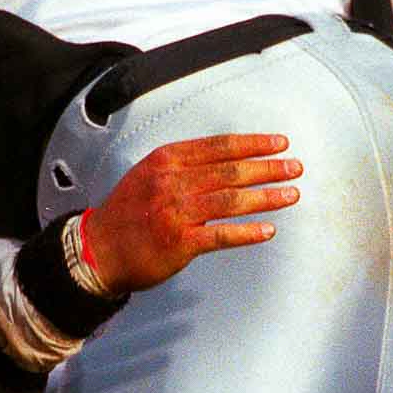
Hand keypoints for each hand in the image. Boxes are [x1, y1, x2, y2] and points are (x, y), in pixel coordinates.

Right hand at [80, 133, 301, 293]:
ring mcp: (175, 213)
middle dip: (268, 167)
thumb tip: (229, 159)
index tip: (279, 143)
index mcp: (166, 160)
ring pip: (231, 200)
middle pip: (230, 170)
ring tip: (291, 194)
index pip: (219, 146)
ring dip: (265, 197)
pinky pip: (221, 235)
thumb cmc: (127, 212)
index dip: (253, 143)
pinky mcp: (178, 242)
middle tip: (295, 167)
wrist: (97, 250)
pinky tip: (268, 230)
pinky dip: (247, 232)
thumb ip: (184, 165)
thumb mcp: (149, 174)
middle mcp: (171, 182)